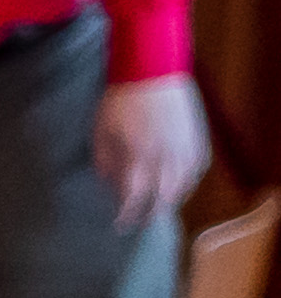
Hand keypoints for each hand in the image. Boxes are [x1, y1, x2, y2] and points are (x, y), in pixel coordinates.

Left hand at [98, 72, 210, 230]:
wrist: (152, 72)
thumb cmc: (119, 103)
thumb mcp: (101, 135)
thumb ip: (105, 164)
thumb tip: (111, 186)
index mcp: (137, 158)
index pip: (133, 200)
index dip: (125, 216)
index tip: (118, 225)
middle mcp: (164, 158)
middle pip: (161, 200)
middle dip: (149, 216)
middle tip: (139, 224)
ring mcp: (185, 149)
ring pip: (182, 188)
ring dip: (169, 201)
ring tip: (157, 208)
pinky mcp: (197, 139)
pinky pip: (196, 171)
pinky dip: (187, 184)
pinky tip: (178, 188)